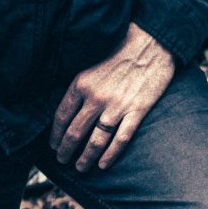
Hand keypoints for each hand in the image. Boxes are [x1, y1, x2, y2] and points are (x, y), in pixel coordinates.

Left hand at [49, 24, 176, 171]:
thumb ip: (79, 84)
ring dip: (86, 158)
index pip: (61, 117)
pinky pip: (120, 139)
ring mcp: (117, 106)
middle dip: (66, 151)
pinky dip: (110, 155)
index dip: (55, 135)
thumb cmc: (122, 48)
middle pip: (75, 133)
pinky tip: (103, 164)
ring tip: (81, 167)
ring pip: (96, 141)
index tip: (54, 145)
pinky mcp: (137, 110)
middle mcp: (96, 98)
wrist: (153, 41)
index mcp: (81, 84)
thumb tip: (68, 107)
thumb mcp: (91, 61)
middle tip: (63, 161)